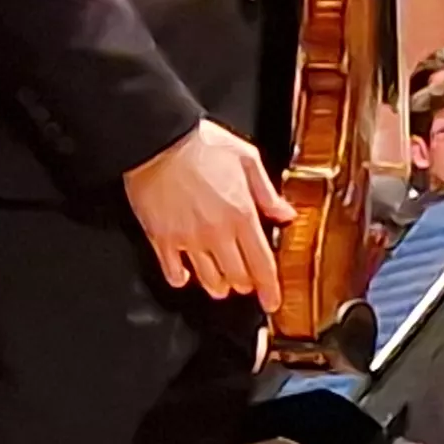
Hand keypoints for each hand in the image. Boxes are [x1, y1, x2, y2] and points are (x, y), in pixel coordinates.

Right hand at [123, 119, 291, 308]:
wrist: (157, 140)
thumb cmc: (202, 144)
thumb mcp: (247, 159)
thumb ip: (267, 192)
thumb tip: (285, 214)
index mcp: (242, 214)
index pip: (262, 264)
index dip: (270, 289)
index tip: (272, 303)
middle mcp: (217, 233)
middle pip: (237, 276)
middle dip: (245, 285)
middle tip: (247, 285)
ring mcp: (187, 238)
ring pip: (207, 278)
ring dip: (218, 286)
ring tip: (222, 286)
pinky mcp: (160, 237)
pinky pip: (171, 269)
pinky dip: (180, 278)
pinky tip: (184, 276)